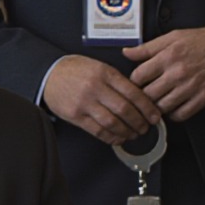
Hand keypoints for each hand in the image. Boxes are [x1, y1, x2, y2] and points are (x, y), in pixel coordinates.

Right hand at [42, 55, 161, 144]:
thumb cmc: (76, 70)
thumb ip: (118, 81)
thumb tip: (140, 99)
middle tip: (146, 127)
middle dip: (139, 122)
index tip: (155, 116)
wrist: (49, 74)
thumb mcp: (99, 67)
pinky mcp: (75, 116)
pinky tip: (118, 138)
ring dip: (127, 131)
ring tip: (134, 134)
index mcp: (105, 73)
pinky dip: (111, 137)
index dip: (147, 107)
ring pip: (112, 122)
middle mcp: (95, 87)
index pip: (133, 92)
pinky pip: (98, 131)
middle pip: (124, 109)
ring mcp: (84, 103)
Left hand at [122, 25, 204, 120]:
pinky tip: (173, 108)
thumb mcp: (174, 37)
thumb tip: (127, 52)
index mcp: (168, 56)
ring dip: (157, 108)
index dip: (133, 82)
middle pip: (148, 95)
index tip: (135, 84)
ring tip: (157, 103)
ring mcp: (191, 87)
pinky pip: (181, 114)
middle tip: (143, 97)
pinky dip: (174, 115)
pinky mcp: (203, 97)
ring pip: (162, 107)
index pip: (138, 76)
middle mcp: (178, 72)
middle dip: (143, 97)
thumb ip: (148, 47)